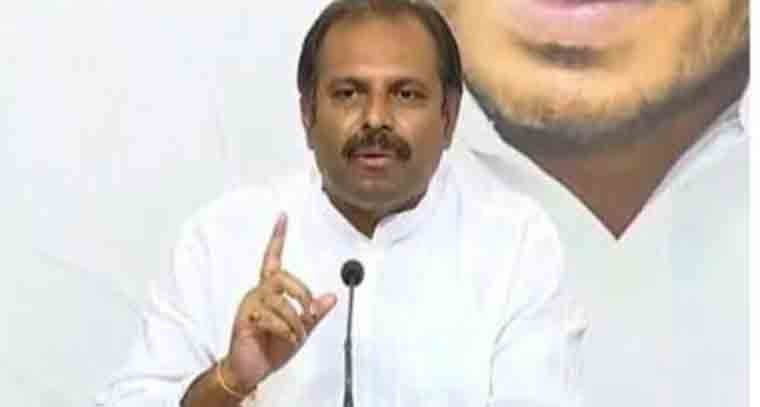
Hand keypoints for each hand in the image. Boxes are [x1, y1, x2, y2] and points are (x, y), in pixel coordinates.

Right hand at [222, 213, 336, 393]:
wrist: (252, 370)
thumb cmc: (271, 346)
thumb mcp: (301, 330)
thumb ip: (315, 313)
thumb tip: (331, 297)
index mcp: (270, 290)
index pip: (273, 257)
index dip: (277, 237)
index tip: (282, 217)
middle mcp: (259, 292)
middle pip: (282, 277)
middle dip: (302, 294)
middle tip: (310, 313)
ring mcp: (251, 305)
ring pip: (280, 302)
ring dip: (296, 321)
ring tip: (296, 336)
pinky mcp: (245, 319)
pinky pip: (270, 318)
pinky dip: (285, 331)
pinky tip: (285, 339)